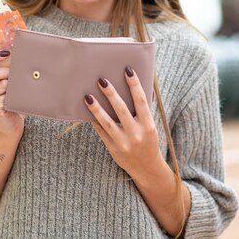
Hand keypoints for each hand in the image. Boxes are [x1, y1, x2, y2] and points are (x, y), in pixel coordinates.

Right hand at [0, 50, 23, 136]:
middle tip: (22, 70)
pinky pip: (6, 95)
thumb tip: (14, 51)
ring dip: (14, 84)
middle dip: (10, 70)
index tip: (7, 52)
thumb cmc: (11, 100)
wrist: (12, 124)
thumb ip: (5, 68)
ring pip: (2, 83)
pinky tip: (18, 99)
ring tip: (21, 87)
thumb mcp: (7, 81)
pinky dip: (15, 96)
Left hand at [84, 66, 164, 180]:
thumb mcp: (151, 126)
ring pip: (107, 122)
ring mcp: (123, 142)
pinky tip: (87, 111)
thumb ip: (144, 110)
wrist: (147, 168)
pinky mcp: (112, 148)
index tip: (128, 70)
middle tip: (101, 80)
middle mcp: (136, 134)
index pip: (141, 101)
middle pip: (121, 110)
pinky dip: (95, 120)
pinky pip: (101, 132)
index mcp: (148, 125)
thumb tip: (139, 87)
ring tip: (87, 96)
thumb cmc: (148, 140)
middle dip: (111, 94)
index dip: (134, 85)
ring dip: (96, 108)